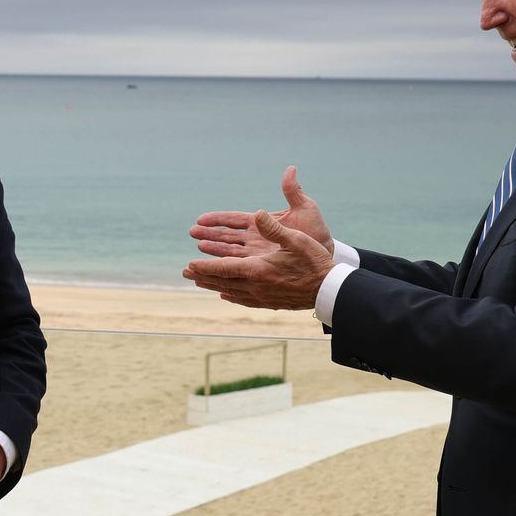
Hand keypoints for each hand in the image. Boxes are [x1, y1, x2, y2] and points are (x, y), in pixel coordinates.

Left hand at [184, 209, 335, 309]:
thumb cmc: (314, 262)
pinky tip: (226, 295)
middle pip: (222, 281)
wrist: (330, 290)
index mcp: (257, 270)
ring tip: (199, 283)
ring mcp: (262, 296)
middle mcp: (256, 286)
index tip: (189, 265)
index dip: (204, 266)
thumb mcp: (295, 239)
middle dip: (202, 275)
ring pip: (230, 291)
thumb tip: (258, 213)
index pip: (223, 268)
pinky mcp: (270, 302)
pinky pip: (244, 299)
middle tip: (185, 273)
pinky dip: (231, 295)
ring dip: (213, 285)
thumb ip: (274, 228)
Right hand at [190, 166, 333, 257]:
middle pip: (227, 236)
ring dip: (213, 251)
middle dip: (209, 235)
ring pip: (230, 252)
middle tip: (192, 233)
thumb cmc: (317, 232)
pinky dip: (227, 269)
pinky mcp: (262, 267)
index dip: (217, 219)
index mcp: (262, 222)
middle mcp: (256, 238)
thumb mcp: (306, 209)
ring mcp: (258, 254)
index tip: (200, 219)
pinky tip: (215, 273)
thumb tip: (290, 170)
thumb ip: (293, 192)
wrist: (327, 255)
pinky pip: (240, 268)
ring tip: (198, 249)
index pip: (234, 220)